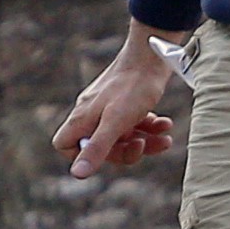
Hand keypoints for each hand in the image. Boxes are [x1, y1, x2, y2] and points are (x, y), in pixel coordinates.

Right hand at [55, 29, 184, 173]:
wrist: (153, 54)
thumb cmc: (133, 87)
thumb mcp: (116, 122)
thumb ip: (97, 148)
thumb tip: (76, 174)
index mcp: (82, 118)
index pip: (65, 145)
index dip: (82, 156)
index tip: (107, 154)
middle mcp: (91, 113)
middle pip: (101, 146)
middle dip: (127, 151)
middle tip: (144, 145)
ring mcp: (108, 107)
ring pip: (122, 136)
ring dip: (145, 141)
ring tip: (165, 137)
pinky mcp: (125, 101)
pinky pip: (133, 123)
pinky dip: (149, 127)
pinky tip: (164, 123)